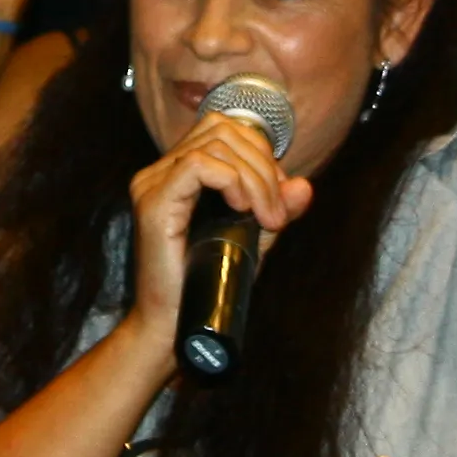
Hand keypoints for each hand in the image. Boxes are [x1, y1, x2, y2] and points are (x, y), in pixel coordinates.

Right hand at [116, 109, 309, 351]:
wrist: (175, 328)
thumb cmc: (208, 287)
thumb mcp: (252, 241)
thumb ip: (275, 211)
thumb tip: (304, 186)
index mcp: (178, 172)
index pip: (225, 130)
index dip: (262, 155)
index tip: (278, 199)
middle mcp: (160, 171)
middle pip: (222, 129)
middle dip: (264, 166)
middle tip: (277, 213)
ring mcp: (152, 184)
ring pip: (215, 143)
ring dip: (255, 177)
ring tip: (265, 216)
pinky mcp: (153, 202)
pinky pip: (199, 165)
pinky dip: (232, 180)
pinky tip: (242, 209)